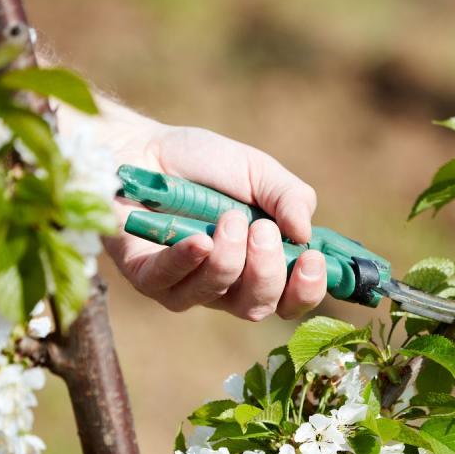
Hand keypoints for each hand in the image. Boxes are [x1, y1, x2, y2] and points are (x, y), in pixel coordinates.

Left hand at [102, 121, 327, 320]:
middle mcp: (225, 285)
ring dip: (229, 260)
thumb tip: (305, 235)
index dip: (306, 290)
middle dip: (267, 272)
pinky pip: (170, 284)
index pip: (290, 299)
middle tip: (261, 230)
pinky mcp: (146, 277)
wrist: (142, 146)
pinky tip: (199, 240)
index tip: (312, 258)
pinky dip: (188, 262)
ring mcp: (184, 285)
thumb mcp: (258, 171)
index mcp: (259, 264)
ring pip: (216, 297)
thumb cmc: (204, 163)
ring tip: (228, 219)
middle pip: (257, 306)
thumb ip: (289, 198)